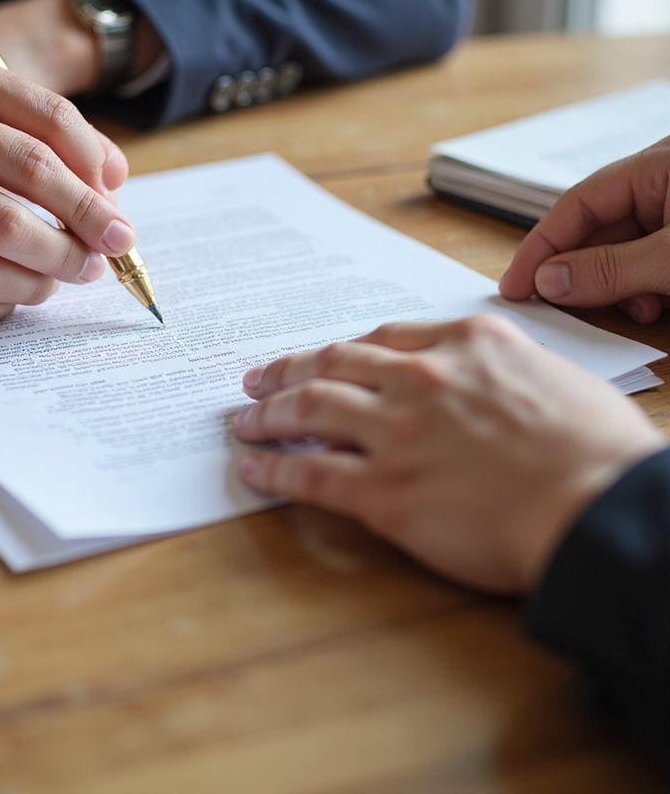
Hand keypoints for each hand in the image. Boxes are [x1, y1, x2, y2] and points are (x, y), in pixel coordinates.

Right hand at [0, 53, 133, 322]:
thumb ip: (41, 132)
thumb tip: (116, 179)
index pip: (54, 122)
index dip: (98, 170)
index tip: (117, 205)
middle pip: (37, 185)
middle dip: (88, 227)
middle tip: (110, 250)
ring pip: (2, 250)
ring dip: (49, 274)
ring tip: (64, 276)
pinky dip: (0, 304)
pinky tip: (15, 295)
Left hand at [233, 315, 663, 592]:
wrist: (604, 508)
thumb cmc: (597, 451)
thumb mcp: (553, 376)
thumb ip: (502, 366)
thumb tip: (483, 377)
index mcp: (466, 343)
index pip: (381, 339)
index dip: (339, 351)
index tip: (319, 357)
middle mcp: (422, 377)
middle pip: (332, 364)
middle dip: (287, 370)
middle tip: (258, 379)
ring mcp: (397, 432)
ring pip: (309, 408)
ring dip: (267, 413)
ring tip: (244, 420)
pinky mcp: (385, 491)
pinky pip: (310, 472)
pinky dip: (273, 467)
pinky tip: (254, 468)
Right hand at [499, 138, 669, 323]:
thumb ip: (612, 269)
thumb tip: (547, 282)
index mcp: (660, 164)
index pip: (578, 203)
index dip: (541, 246)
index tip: (514, 286)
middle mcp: (666, 183)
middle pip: (599, 229)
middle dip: (582, 274)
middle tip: (556, 309)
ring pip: (625, 251)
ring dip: (619, 288)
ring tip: (634, 311)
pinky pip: (651, 263)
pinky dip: (646, 289)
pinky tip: (656, 307)